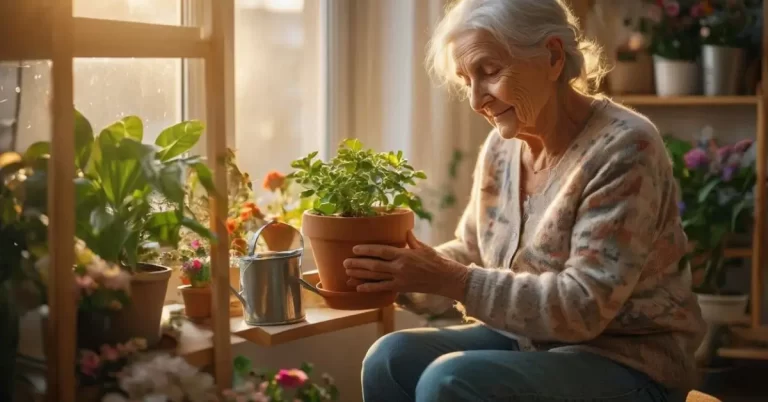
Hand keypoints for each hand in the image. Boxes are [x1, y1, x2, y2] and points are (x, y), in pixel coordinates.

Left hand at [343, 231, 468, 300]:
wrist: (445, 278)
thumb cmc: (435, 260)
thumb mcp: (423, 247)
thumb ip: (411, 240)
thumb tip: (405, 230)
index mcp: (404, 254)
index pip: (381, 251)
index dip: (367, 250)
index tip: (355, 249)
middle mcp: (399, 267)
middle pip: (374, 265)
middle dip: (358, 264)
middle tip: (345, 262)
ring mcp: (399, 279)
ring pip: (375, 277)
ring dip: (360, 275)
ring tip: (347, 273)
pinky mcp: (401, 288)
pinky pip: (382, 288)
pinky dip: (369, 288)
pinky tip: (358, 287)